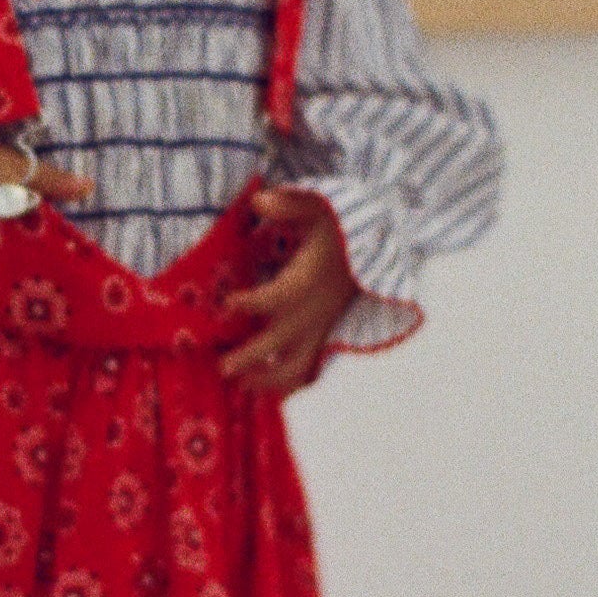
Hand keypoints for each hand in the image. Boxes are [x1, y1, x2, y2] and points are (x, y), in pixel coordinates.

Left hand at [219, 188, 356, 393]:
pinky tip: (265, 395)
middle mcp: (312, 311)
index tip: (227, 303)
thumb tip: (259, 201)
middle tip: (223, 367)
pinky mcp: (322, 336)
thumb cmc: (337, 229)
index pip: (277, 297)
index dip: (252, 303)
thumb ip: (289, 204)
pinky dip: (289, 386)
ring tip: (242, 387)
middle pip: (280, 342)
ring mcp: (318, 328)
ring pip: (296, 366)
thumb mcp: (319, 207)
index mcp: (308, 281)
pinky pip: (308, 370)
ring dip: (269, 380)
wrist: (374, 251)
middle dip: (252, 357)